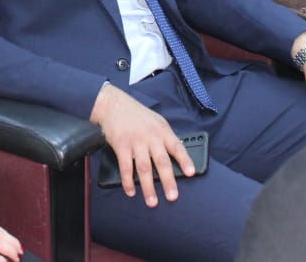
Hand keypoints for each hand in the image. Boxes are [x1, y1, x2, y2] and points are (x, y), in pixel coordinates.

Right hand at [89, 83, 194, 206]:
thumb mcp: (156, 121)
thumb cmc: (137, 114)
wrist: (114, 104)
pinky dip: (128, 181)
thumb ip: (165, 137)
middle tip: (172, 196)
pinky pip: (126, 167)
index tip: (191, 173)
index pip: (177, 146)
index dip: (185, 160)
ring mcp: (136, 141)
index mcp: (162, 130)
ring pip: (144, 168)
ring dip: (148, 187)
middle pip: (161, 162)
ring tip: (152, 201)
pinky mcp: (121, 144)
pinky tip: (131, 191)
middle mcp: (151, 136)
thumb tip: (177, 155)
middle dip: (168, 181)